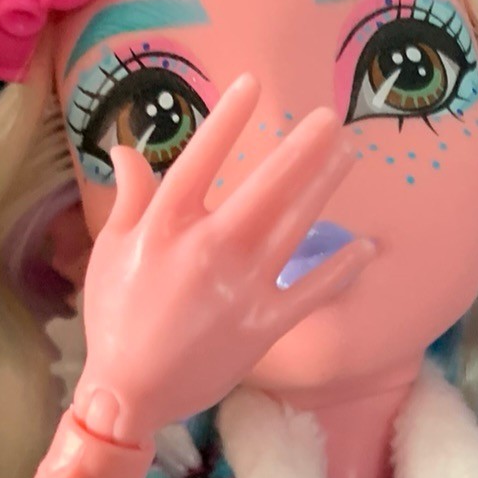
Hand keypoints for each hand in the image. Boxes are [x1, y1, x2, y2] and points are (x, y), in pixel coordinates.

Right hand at [73, 73, 373, 445]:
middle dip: (302, 150)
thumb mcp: (112, 250)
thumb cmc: (116, 318)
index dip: (228, 120)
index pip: (201, 158)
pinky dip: (340, 271)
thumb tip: (127, 149)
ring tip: (348, 156)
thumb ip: (130, 198)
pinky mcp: (263, 326)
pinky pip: (310, 292)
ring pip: (293, 228)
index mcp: (166, 226)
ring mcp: (240, 288)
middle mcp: (208, 249)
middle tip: (331, 118)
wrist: (129, 393)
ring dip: (324, 189)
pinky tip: (365, 248)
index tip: (252, 84)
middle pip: (264, 188)